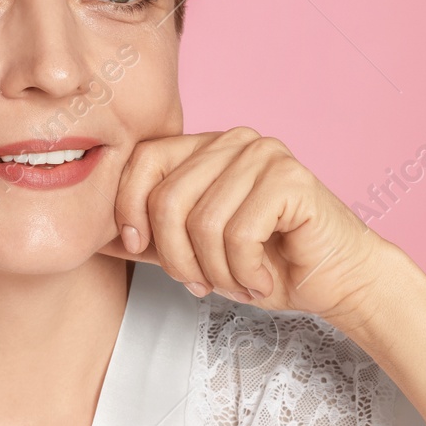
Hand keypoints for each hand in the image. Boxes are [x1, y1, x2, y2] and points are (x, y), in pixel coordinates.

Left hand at [95, 127, 394, 332]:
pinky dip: (245, 271)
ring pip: (202, 222)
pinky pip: (239, 232)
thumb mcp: (192, 253)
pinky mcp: (290, 177)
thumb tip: (90, 236)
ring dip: (216, 271)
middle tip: (202, 284)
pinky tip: (263, 279)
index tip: (138, 249)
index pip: (142, 160)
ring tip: (239, 282)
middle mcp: (233, 140)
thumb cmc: (267, 264)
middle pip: (167, 198)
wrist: (336, 281)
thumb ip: (147, 239)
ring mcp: (264, 153)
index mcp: (206, 147)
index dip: (128, 208)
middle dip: (177, 257)